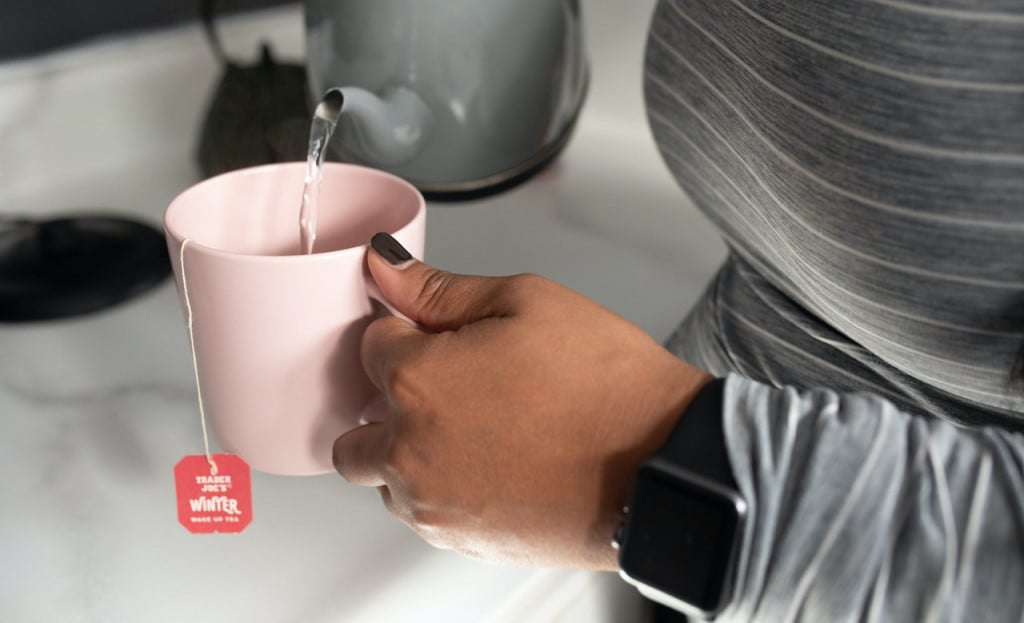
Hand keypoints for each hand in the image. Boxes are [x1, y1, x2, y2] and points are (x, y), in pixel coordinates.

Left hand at [333, 234, 710, 568]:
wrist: (663, 468)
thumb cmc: (607, 385)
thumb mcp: (526, 303)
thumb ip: (441, 288)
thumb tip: (385, 266)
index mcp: (418, 379)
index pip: (370, 344)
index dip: (408, 332)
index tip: (440, 338)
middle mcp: (408, 448)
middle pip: (357, 422)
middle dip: (389, 401)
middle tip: (449, 387)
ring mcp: (430, 502)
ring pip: (384, 474)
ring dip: (410, 450)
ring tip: (482, 429)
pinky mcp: (459, 540)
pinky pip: (422, 511)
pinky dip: (441, 487)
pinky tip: (496, 463)